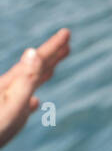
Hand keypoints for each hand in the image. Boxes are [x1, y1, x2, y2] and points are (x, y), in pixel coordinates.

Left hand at [0, 28, 70, 148]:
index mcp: (12, 85)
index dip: (52, 47)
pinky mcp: (6, 118)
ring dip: (42, 73)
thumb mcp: (12, 105)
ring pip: (28, 83)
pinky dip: (32, 98)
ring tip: (53, 66)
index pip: (37, 61)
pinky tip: (35, 102)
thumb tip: (33, 52)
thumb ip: (24, 80)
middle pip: (33, 68)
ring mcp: (7, 103)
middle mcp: (9, 90)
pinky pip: (23, 103)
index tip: (67, 32)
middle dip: (50, 56)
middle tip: (67, 43)